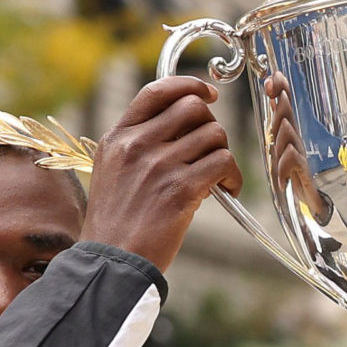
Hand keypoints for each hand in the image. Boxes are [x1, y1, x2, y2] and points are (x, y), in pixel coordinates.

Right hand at [80, 76, 243, 272]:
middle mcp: (137, 144)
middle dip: (211, 127)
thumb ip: (139, 144)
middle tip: (211, 152)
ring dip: (224, 155)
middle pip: (194, 108)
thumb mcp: (112, 171)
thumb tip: (185, 127)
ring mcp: (159, 165)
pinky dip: (233, 175)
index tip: (209, 93)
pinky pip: (224, 162)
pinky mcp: (181, 189)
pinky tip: (228, 191)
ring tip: (219, 178)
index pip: (157, 91)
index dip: (190, 85)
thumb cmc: (116, 222)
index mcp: (118, 137)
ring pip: (214, 135)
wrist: (113, 261)